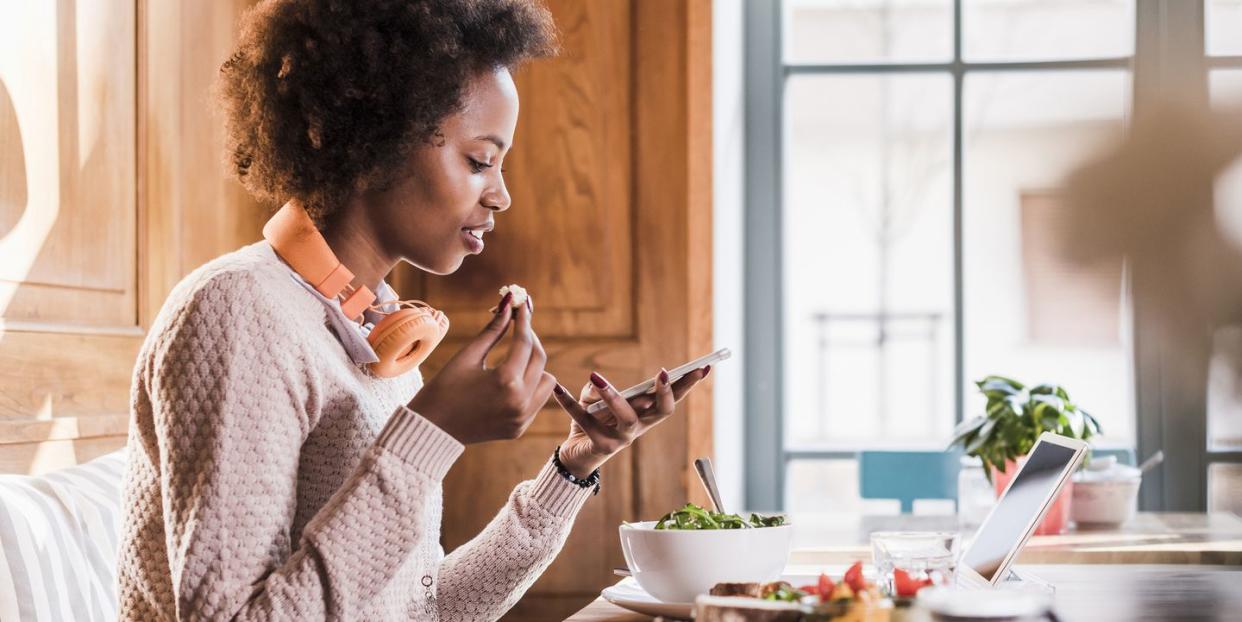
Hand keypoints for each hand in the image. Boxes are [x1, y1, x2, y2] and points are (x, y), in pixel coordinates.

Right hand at [408, 294, 555, 444]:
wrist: (431, 430)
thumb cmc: (442, 389)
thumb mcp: (467, 356)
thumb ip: (492, 331)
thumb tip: (507, 305)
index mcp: (506, 381)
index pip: (523, 342)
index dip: (523, 320)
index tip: (522, 305)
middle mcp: (520, 401)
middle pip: (539, 359)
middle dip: (530, 338)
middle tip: (518, 326)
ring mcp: (522, 418)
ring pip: (546, 380)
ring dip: (535, 365)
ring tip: (515, 356)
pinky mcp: (519, 428)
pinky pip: (537, 400)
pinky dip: (531, 385)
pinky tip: (513, 377)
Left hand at [550, 366, 710, 477]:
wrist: (575, 456)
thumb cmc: (593, 421)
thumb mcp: (595, 400)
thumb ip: (598, 388)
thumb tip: (596, 383)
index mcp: (645, 415)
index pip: (671, 398)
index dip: (687, 385)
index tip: (703, 367)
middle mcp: (639, 428)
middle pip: (662, 411)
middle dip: (666, 392)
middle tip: (663, 373)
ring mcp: (622, 439)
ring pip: (627, 417)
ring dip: (613, 396)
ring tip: (596, 377)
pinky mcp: (601, 446)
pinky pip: (584, 421)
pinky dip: (567, 403)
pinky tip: (556, 388)